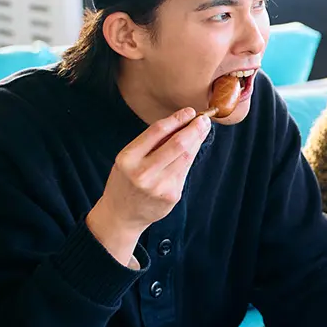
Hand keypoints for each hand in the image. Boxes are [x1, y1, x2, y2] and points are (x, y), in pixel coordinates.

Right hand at [86, 108, 210, 263]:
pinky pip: (185, 171)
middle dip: (194, 128)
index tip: (189, 111)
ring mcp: (159, 186)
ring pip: (186, 157)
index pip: (156, 131)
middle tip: (204, 119)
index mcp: (128, 158)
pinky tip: (194, 147)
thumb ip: (150, 143)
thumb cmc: (125, 181)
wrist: (121, 215)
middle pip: (177, 144)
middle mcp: (143, 172)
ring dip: (197, 140)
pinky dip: (191, 156)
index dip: (176, 118)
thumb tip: (180, 123)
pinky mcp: (171, 195)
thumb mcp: (128, 158)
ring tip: (203, 129)